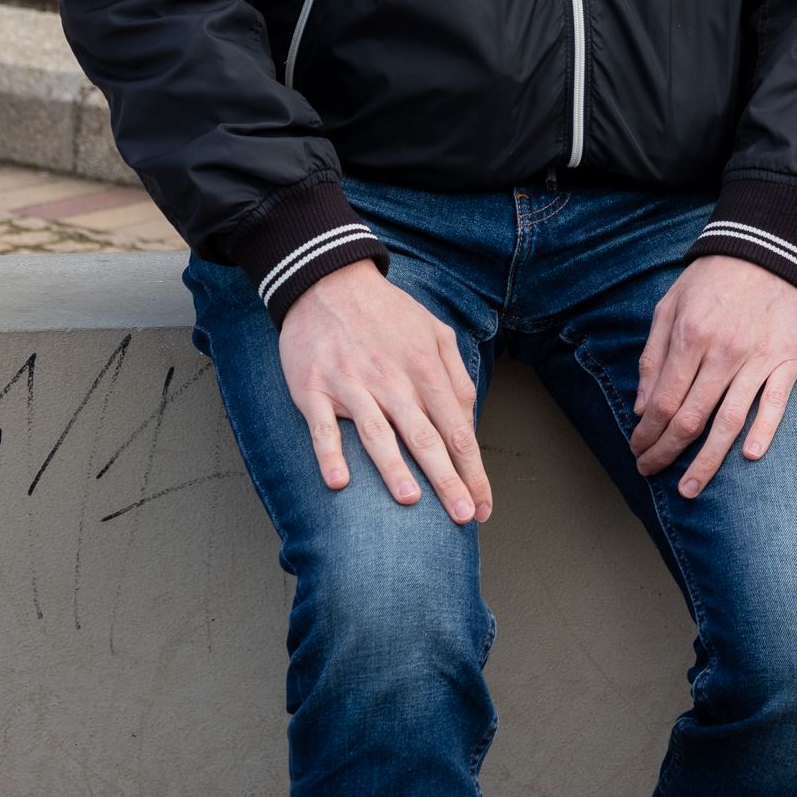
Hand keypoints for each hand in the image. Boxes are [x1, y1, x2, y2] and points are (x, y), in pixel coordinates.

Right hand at [279, 261, 490, 522]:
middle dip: (447, 478)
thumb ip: (455, 375)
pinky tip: (340, 482)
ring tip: (412, 500)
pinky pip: (323, 428)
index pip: (455, 427)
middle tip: (462, 515)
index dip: (472, 469)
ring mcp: (351, 385)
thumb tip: (469, 420)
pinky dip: (330, 455)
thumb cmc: (386, 314)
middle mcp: (391, 378)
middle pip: (424, 436)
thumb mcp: (434, 331)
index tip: (482, 504)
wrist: (327, 281)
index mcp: (424, 366)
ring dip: (395, 468)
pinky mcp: (314, 389)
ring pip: (378, 433)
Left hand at [631, 256, 796, 496]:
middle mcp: (722, 352)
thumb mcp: (669, 306)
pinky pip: (775, 403)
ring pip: (729, 421)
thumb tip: (640, 405)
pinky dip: (763, 432)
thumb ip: (653, 355)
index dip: (646, 434)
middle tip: (652, 473)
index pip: (662, 402)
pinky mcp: (788, 360)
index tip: (637, 452)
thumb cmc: (713, 278)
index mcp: (690, 337)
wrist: (766, 248)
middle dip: (666, 453)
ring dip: (707, 461)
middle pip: (690, 419)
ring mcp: (758, 358)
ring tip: (690, 487)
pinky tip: (748, 456)